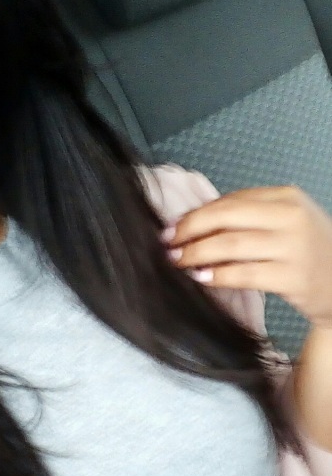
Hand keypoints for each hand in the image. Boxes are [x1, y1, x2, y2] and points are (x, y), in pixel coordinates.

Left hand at [163, 186, 331, 327]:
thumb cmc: (308, 252)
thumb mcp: (285, 222)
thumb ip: (247, 216)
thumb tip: (194, 221)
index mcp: (287, 197)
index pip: (230, 201)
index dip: (196, 214)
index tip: (172, 226)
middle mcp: (292, 217)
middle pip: (226, 217)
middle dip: (190, 230)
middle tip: (168, 243)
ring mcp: (294, 247)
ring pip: (231, 245)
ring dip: (197, 254)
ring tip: (179, 261)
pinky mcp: (293, 277)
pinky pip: (244, 274)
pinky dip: (218, 276)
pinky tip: (202, 278)